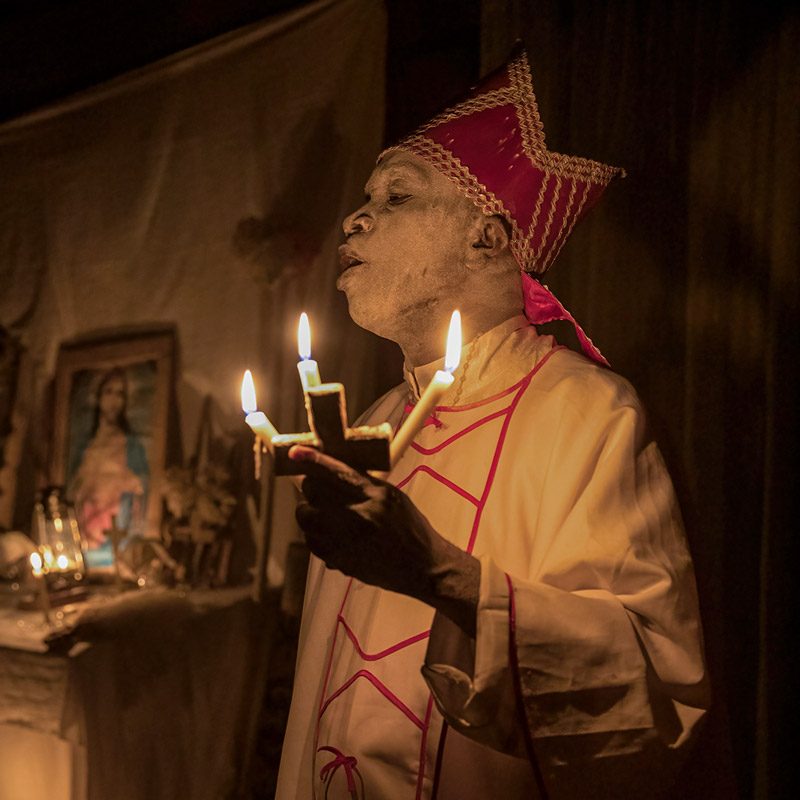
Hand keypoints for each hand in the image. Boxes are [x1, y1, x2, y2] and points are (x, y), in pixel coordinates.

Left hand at [290, 445, 479, 635]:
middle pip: (314, 493)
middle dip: (311, 488)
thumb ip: (364, 482)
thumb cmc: (411, 528)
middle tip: (318, 490)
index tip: (295, 453)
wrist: (422, 567)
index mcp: (375, 496)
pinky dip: (314, 534)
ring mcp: (346, 541)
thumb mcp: (393, 496)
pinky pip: (311, 541)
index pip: (335, 472)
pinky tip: (330, 534)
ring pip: (307, 518)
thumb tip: (332, 468)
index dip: (312, 460)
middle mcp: (358, 517)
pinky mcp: (339, 560)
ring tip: (325, 514)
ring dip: (310, 512)